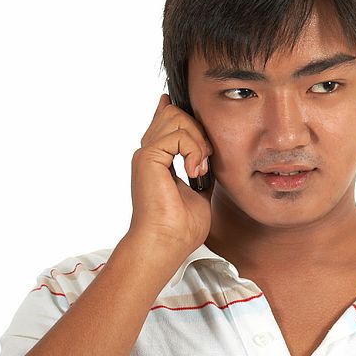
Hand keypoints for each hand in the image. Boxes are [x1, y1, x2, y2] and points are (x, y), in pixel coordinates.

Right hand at [128, 93, 214, 251]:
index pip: (166, 120)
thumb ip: (201, 169)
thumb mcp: (199, 190)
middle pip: (174, 112)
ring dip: (198, 140)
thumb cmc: (181, 227)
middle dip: (198, 129)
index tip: (200, 119)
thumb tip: (209, 156)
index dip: (182, 111)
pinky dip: (194, 150)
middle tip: (205, 160)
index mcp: (158, 160)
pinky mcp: (148, 158)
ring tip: (200, 167)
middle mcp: (149, 154)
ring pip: (176, 117)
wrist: (166, 243)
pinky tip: (195, 171)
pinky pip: (178, 134)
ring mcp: (147, 154)